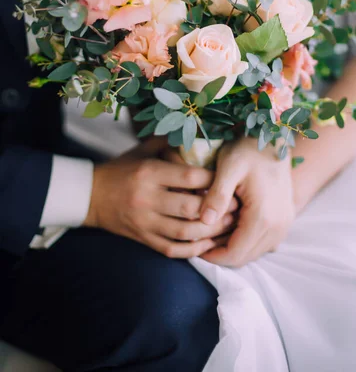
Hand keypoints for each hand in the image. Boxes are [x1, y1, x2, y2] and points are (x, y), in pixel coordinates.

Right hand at [84, 138, 236, 258]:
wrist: (91, 196)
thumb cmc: (122, 169)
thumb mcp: (142, 150)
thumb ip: (169, 143)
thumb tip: (199, 132)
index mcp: (149, 173)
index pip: (188, 177)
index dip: (213, 179)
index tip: (228, 178)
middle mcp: (147, 199)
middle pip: (190, 208)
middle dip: (218, 208)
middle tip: (237, 205)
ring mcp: (145, 222)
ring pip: (185, 232)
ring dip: (211, 231)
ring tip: (229, 225)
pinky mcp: (143, 239)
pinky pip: (173, 249)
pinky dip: (194, 249)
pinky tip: (209, 243)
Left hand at [200, 138, 294, 266]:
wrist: (274, 136)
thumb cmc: (248, 148)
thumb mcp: (228, 167)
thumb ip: (217, 195)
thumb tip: (204, 221)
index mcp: (263, 216)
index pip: (235, 254)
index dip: (212, 256)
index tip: (195, 247)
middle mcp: (278, 225)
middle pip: (245, 257)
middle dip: (221, 254)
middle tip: (200, 242)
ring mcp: (285, 223)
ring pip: (256, 252)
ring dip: (234, 248)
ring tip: (213, 233)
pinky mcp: (286, 218)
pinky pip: (265, 241)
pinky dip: (247, 241)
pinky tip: (231, 226)